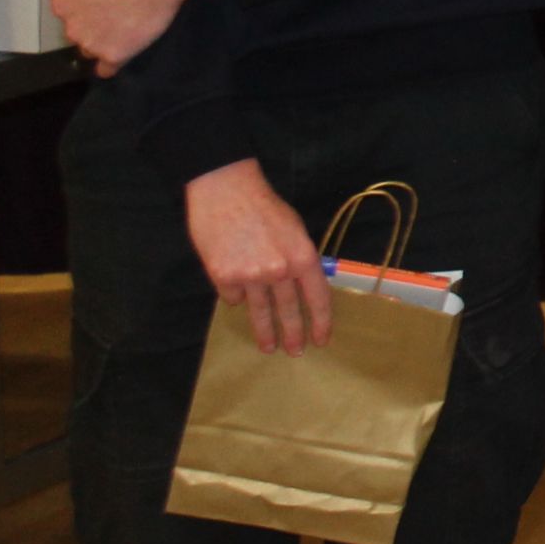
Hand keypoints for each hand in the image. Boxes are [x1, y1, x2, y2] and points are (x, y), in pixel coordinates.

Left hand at [49, 0, 217, 75]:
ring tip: (126, 27)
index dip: (86, 3)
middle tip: (118, 8)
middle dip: (93, 24)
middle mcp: (71, 27)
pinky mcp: (115, 55)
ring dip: (103, 42)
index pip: (66, 11)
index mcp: (62, 3)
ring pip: (91, 49)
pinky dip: (112, 63)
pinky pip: (107, 69)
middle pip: (78, 32)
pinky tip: (122, 53)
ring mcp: (92, 43)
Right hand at [185, 159, 333, 354]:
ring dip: (265, 333)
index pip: (317, 298)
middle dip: (293, 334)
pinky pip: (232, 297)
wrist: (226, 191)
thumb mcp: (295, 229)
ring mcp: (250, 276)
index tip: (321, 339)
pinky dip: (235, 297)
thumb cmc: (265, 206)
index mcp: (303, 256)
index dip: (320, 321)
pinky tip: (235, 293)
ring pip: (260, 312)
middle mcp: (279, 271)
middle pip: (289, 311)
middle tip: (295, 352)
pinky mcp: (223, 277)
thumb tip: (302, 284)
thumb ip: (299, 258)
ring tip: (268, 348)